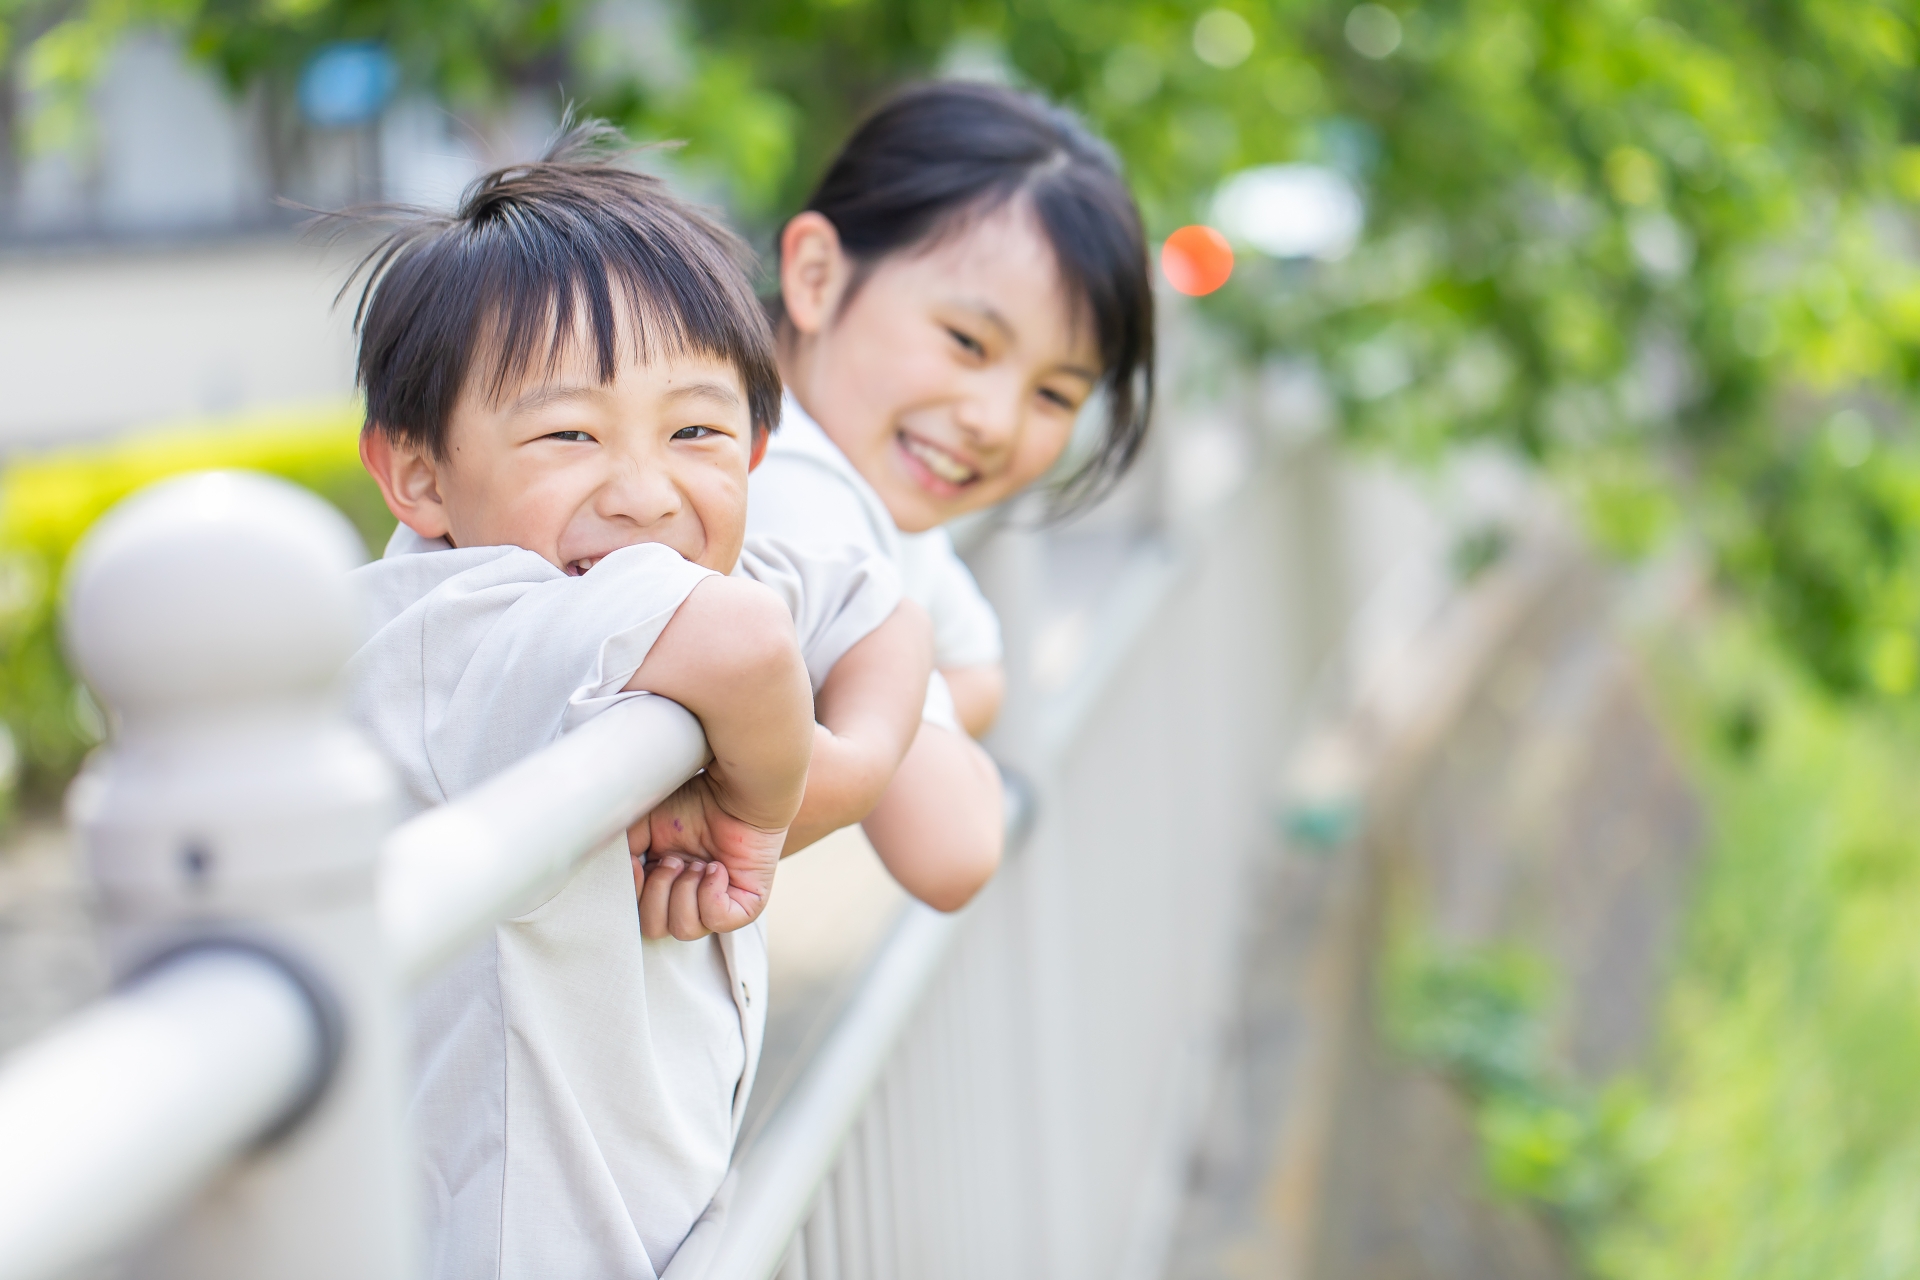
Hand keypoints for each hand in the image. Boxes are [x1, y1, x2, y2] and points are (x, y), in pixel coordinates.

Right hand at [629, 772, 785, 939]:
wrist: (734, 789)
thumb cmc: (692, 801)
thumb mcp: (642, 825)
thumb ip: (622, 854)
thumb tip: (612, 880)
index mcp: (662, 885)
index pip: (637, 915)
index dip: (633, 895)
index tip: (638, 862)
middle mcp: (688, 898)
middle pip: (655, 928)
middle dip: (658, 893)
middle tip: (673, 860)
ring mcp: (716, 903)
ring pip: (685, 930)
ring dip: (684, 892)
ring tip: (697, 863)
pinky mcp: (745, 904)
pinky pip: (718, 921)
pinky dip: (711, 894)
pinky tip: (716, 867)